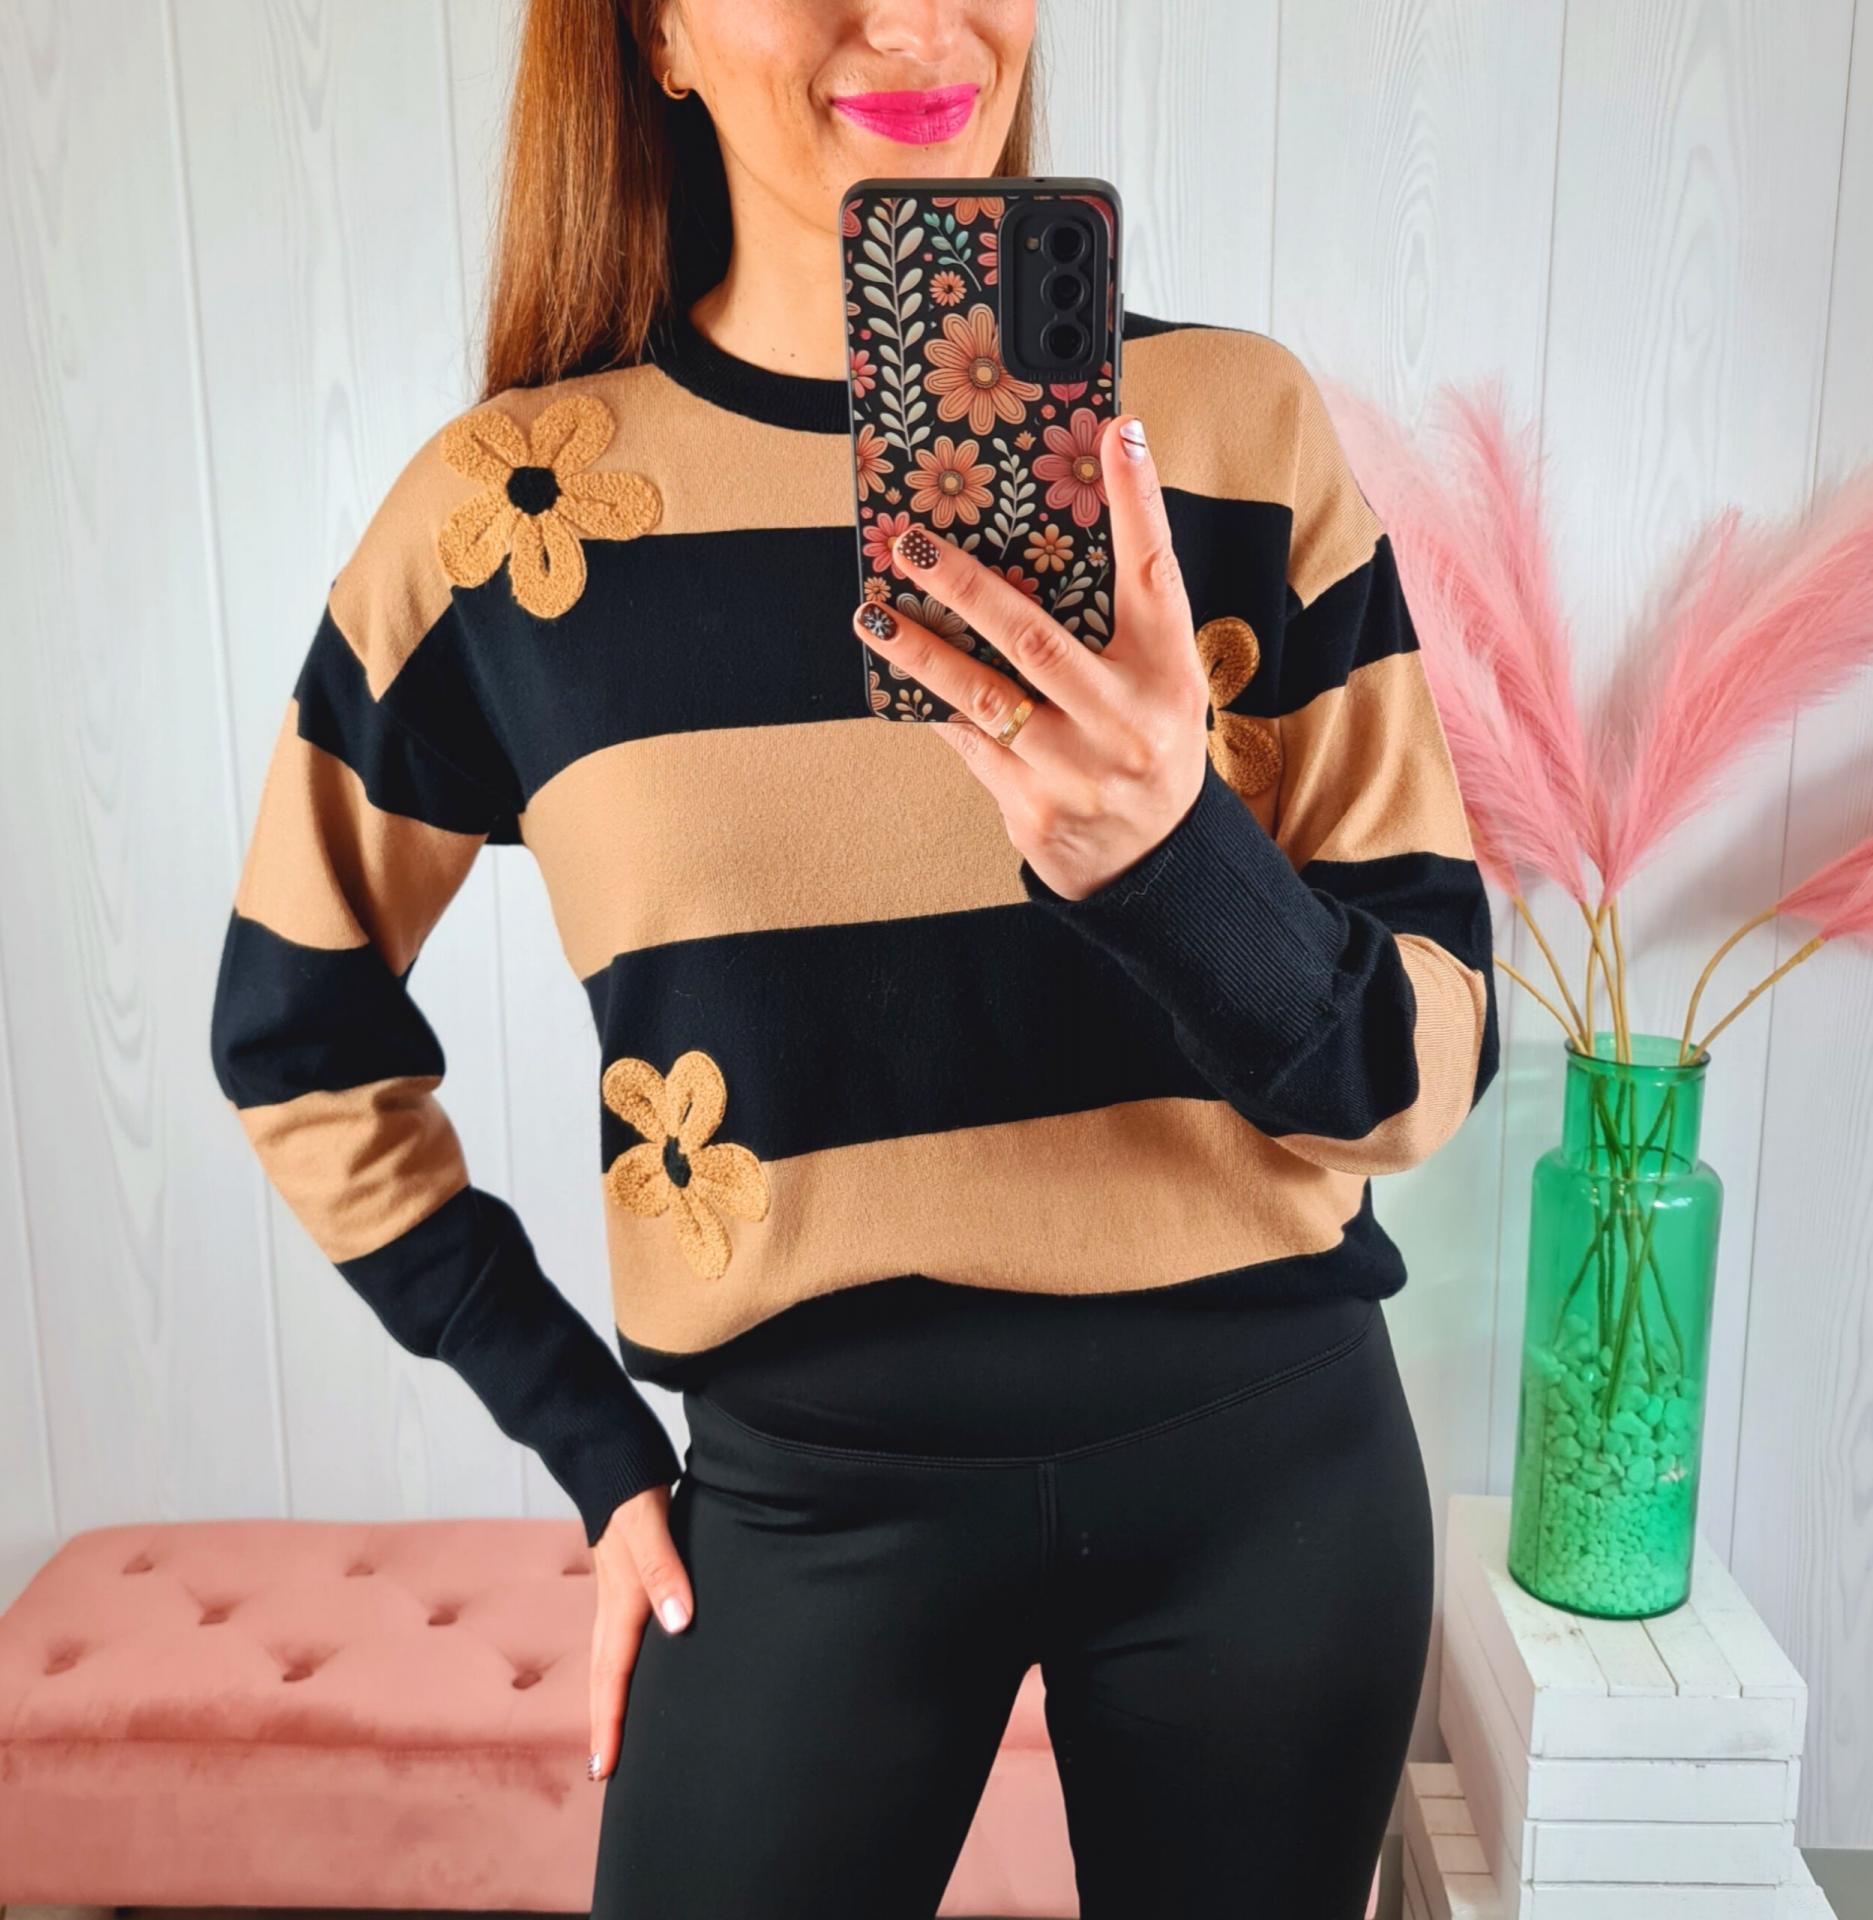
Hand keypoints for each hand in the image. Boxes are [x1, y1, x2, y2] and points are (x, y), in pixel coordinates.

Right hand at [586, 1481, 693, 1783]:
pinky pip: (622, 1633)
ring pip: (612, 1655)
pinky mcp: (626, 1574)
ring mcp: (617, 1587)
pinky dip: (623, 1662)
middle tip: (603, 1770)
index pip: (614, 1674)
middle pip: (605, 1674)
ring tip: (615, 1732)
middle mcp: (615, 1599)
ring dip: (611, 1697)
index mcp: (620, 1597)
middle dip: (604, 1722)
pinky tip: (639, 1665)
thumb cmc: (631, 1483)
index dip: (612, 1722)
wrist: (608, 1448)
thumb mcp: (648, 1523)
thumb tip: (678, 1626)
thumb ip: (664, 1570)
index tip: (605, 1769)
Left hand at [850, 414, 1209, 901]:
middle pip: (1036, 638)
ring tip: (874, 612)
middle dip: (967, 586)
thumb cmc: (1144, 744)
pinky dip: (932, 705)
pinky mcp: (1034, 809)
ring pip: (984, 696)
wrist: (1155, 863)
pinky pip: (969, 744)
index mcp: (1169, 673)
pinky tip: (896, 674)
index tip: (1119, 434)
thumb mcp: (1158, 681)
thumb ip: (1116, 620)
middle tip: (912, 544)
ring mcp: (1078, 771)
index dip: (1139, 501)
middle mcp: (1128, 720)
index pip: (1156, 573)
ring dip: (921, 651)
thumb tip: (1035, 539)